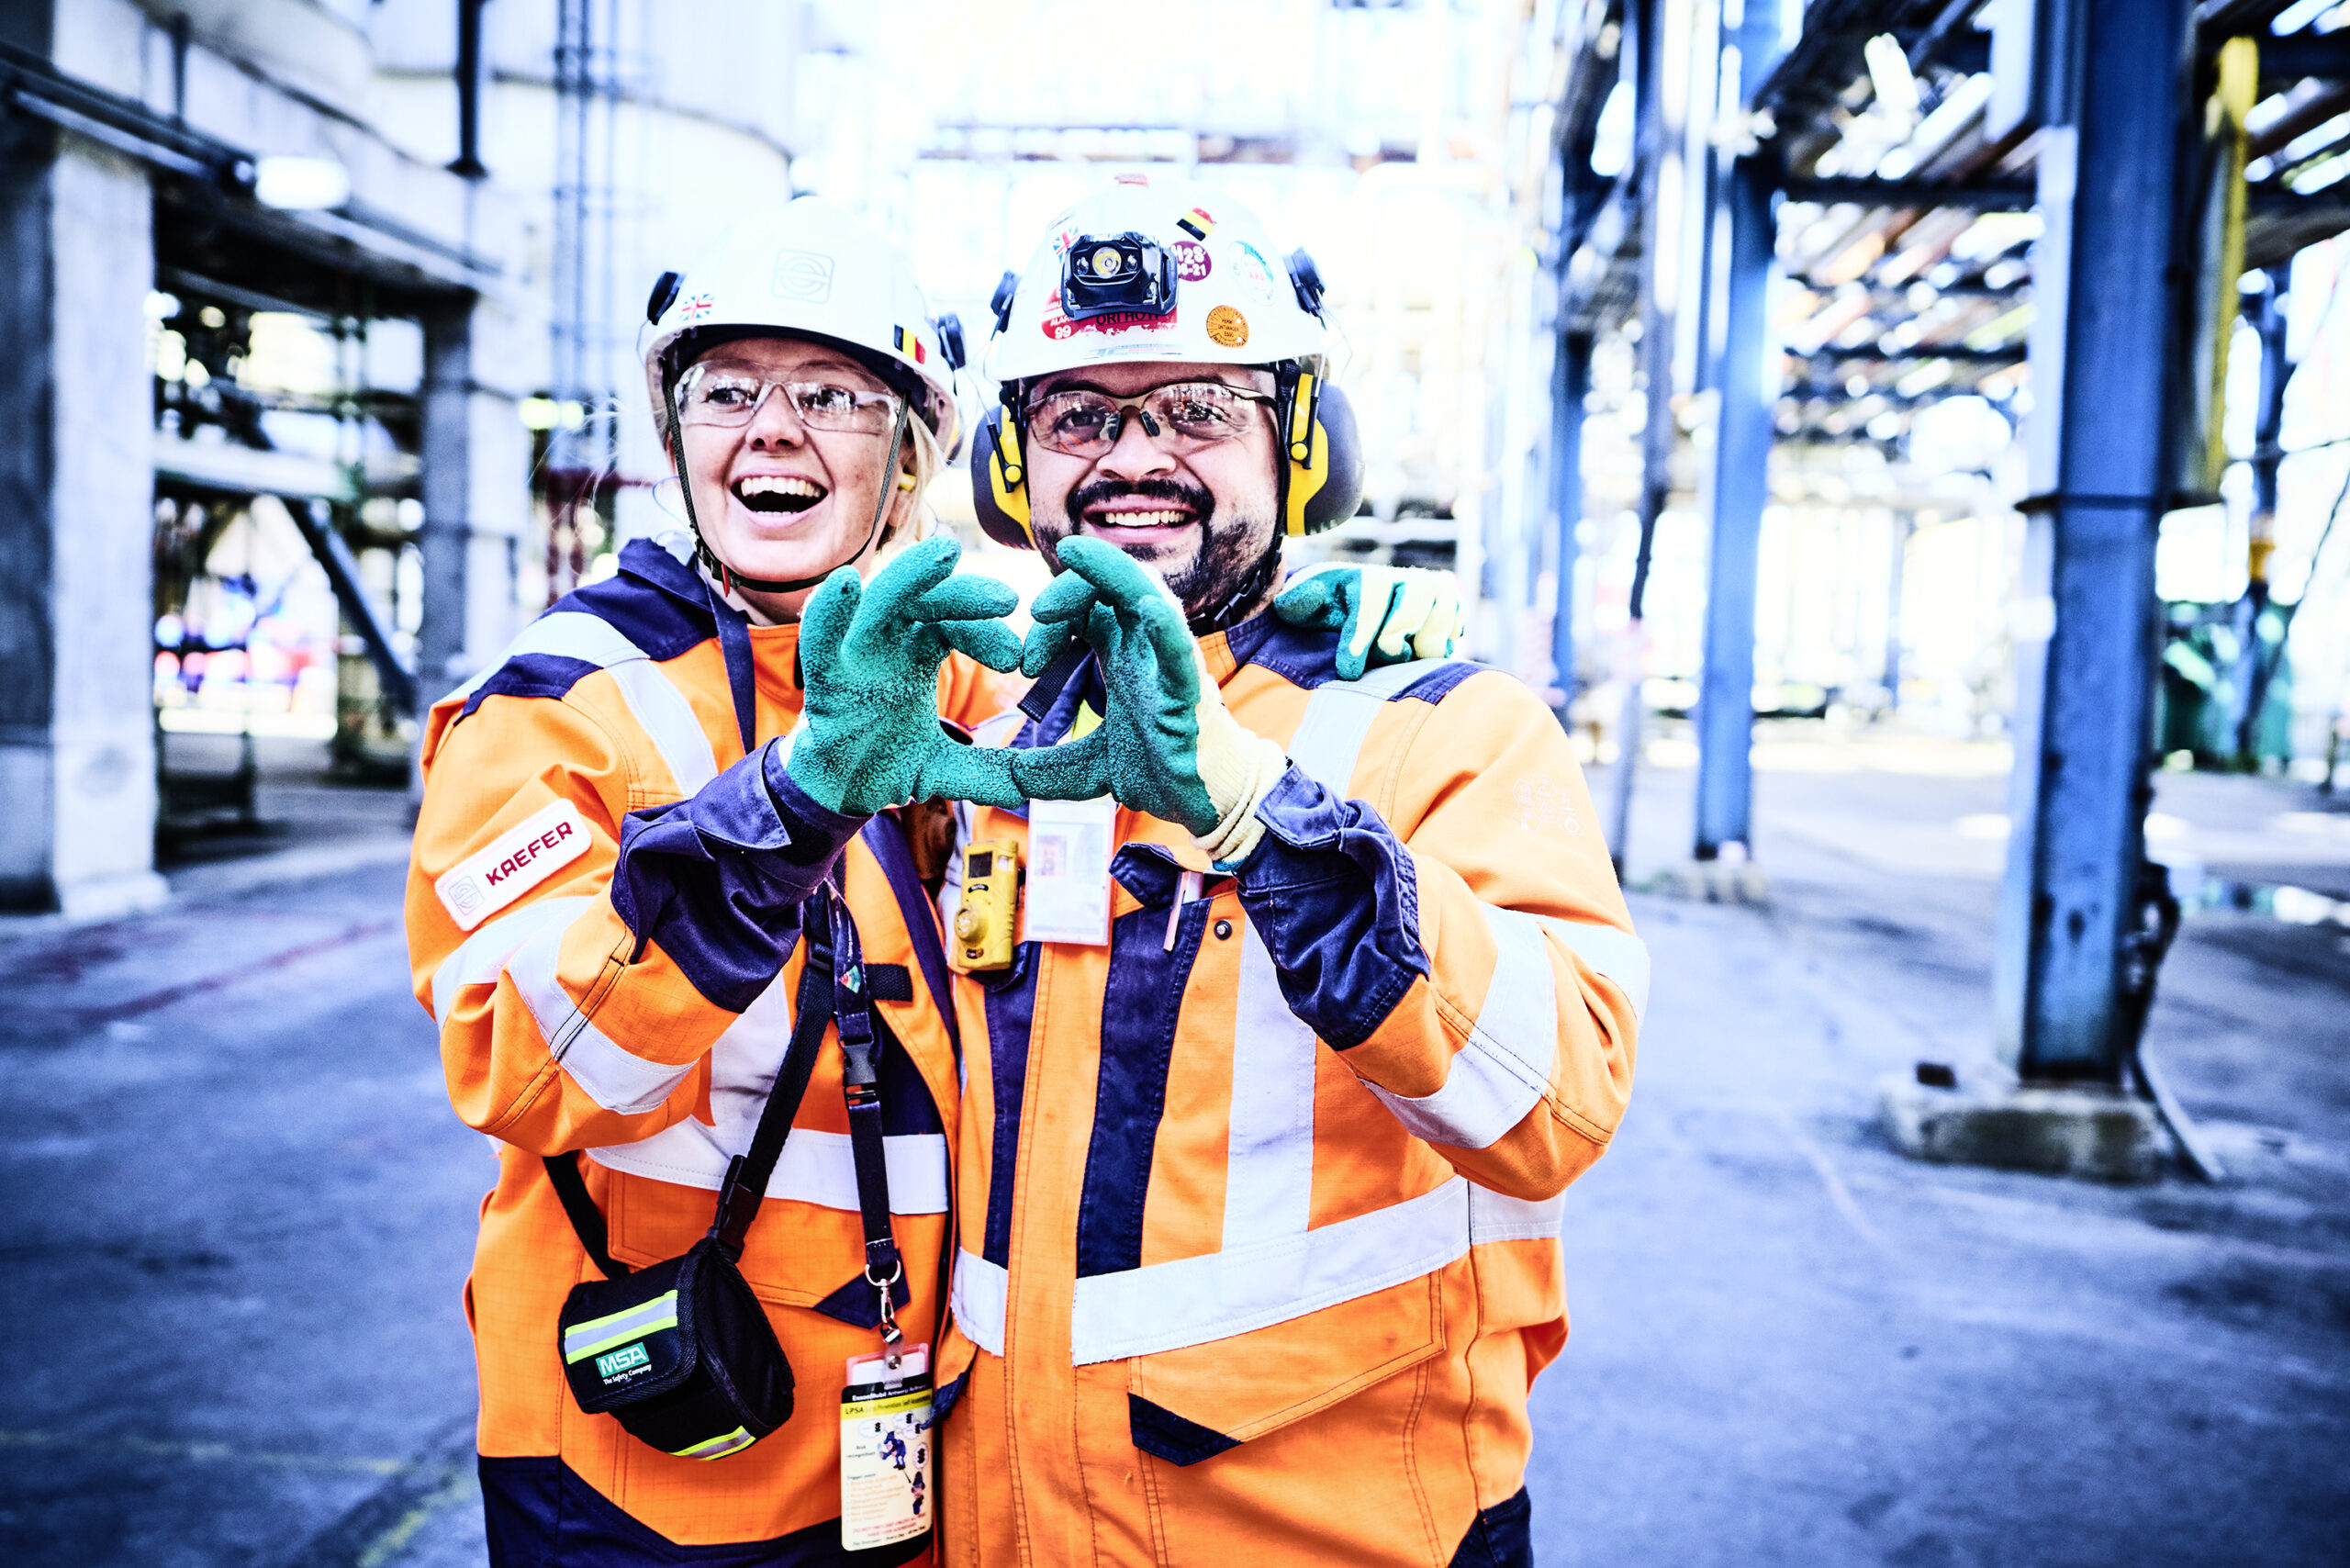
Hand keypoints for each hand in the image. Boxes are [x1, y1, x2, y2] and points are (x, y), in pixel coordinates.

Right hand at [784, 536, 1039, 815]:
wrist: (836, 791)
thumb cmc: (886, 761)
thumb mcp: (946, 766)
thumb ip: (990, 772)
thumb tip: (1038, 787)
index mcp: (917, 650)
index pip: (955, 624)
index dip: (987, 634)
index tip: (1019, 659)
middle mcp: (886, 640)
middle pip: (926, 600)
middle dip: (965, 595)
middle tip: (1008, 598)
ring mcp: (852, 653)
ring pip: (881, 600)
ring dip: (911, 574)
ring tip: (947, 552)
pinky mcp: (821, 676)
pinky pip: (820, 637)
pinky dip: (828, 611)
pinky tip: (846, 583)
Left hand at [1021, 538, 1287, 863]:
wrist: (1206, 803)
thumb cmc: (1159, 772)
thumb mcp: (1087, 770)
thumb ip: (1044, 769)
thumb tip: (1003, 776)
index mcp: (1122, 656)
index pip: (1083, 610)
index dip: (1048, 623)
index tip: (1023, 665)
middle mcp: (1144, 648)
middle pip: (1109, 586)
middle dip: (1068, 587)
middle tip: (1034, 613)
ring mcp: (1168, 664)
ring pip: (1146, 593)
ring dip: (1109, 570)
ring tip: (1073, 553)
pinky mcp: (1189, 693)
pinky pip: (1181, 651)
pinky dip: (1166, 627)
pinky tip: (1149, 609)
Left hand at [1274, 562, 1463, 680]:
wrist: (1357, 609)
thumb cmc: (1328, 612)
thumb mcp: (1304, 607)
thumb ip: (1297, 603)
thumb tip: (1302, 598)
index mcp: (1366, 577)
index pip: (1370, 598)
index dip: (1361, 636)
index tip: (1348, 671)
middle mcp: (1403, 578)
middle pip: (1418, 594)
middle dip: (1400, 630)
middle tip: (1386, 656)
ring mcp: (1431, 590)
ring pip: (1445, 606)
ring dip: (1428, 638)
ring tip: (1407, 658)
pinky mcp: (1451, 607)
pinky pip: (1459, 622)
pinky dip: (1446, 641)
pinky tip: (1423, 654)